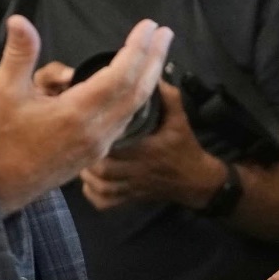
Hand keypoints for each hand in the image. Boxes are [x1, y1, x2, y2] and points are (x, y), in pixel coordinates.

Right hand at [0, 15, 172, 215]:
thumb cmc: (0, 137)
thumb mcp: (3, 91)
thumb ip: (19, 54)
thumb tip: (20, 20)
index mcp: (76, 114)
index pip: (120, 75)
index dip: (137, 48)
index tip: (149, 26)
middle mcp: (96, 131)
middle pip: (138, 91)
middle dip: (154, 59)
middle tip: (166, 33)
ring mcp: (100, 145)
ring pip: (134, 108)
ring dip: (148, 78)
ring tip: (155, 52)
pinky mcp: (97, 153)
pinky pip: (125, 120)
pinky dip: (134, 97)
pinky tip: (134, 84)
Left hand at [78, 80, 220, 209]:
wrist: (197, 180)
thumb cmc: (185, 147)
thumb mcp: (180, 118)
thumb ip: (167, 96)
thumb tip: (152, 76)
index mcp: (146, 150)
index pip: (116, 148)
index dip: (100, 140)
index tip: (91, 127)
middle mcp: (136, 171)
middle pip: (103, 171)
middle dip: (88, 158)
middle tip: (82, 142)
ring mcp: (132, 188)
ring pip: (102, 187)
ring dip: (88, 176)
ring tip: (82, 160)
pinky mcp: (130, 199)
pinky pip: (106, 203)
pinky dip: (93, 195)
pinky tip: (90, 183)